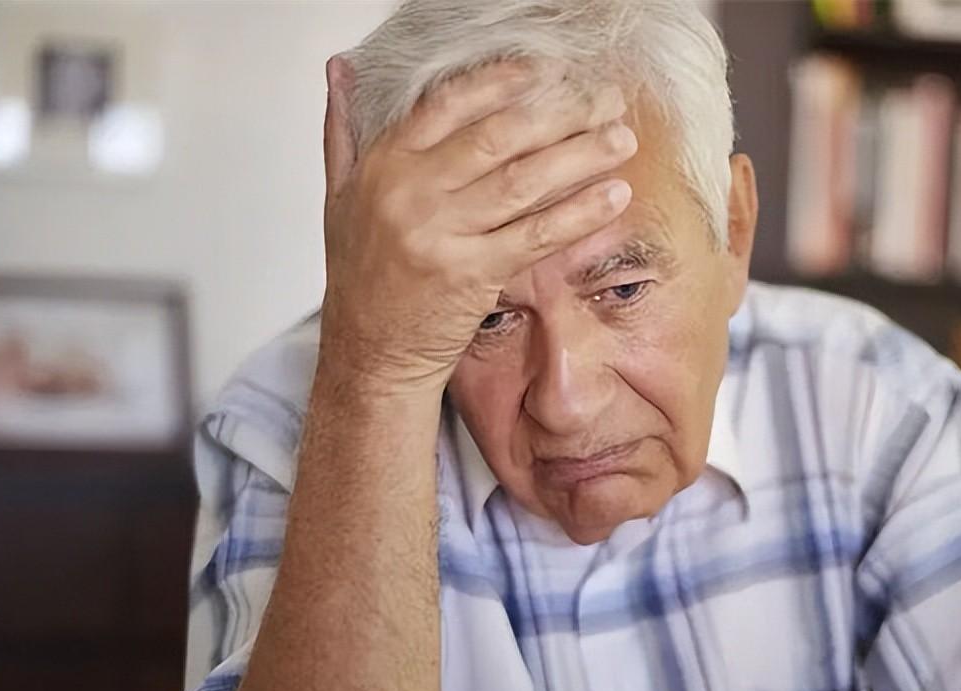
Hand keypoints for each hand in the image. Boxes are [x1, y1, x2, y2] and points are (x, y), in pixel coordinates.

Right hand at [319, 55, 636, 390]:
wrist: (370, 353)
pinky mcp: (471, 274)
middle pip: (498, 136)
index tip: (547, 71)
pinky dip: (579, 213)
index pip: (448, 102)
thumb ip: (343, 130)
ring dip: (581, 155)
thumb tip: (341, 68)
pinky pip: (536, 235)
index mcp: (382, 164)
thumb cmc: (362, 276)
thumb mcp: (339, 195)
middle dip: (561, 113)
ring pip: (524, 181)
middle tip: (605, 99)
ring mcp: (440, 234)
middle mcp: (409, 192)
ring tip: (621, 138)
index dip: (502, 81)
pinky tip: (613, 195)